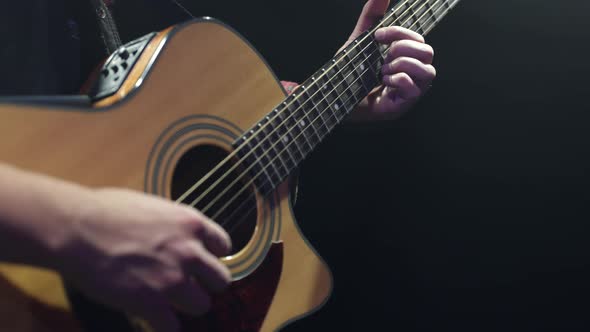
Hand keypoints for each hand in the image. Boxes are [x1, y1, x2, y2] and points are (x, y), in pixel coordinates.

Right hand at [57, 188, 231, 331]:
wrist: (75, 228)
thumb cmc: (104, 211)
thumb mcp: (151, 206)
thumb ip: (171, 224)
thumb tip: (174, 234)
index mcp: (190, 223)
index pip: (224, 245)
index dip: (211, 255)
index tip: (199, 262)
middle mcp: (189, 252)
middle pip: (221, 280)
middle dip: (205, 284)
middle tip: (187, 285)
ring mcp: (172, 279)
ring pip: (202, 305)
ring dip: (186, 306)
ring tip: (167, 302)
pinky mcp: (151, 304)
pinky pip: (173, 327)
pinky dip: (164, 326)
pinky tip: (152, 319)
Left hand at [344, 0, 435, 120]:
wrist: (335, 98)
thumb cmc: (351, 72)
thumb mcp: (360, 41)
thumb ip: (371, 17)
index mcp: (406, 57)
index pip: (418, 38)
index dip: (399, 32)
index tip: (377, 36)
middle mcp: (413, 74)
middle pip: (429, 52)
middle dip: (402, 48)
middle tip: (383, 55)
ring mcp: (411, 91)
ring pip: (428, 71)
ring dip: (401, 65)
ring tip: (382, 71)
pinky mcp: (403, 106)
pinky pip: (414, 89)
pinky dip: (397, 81)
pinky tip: (383, 84)